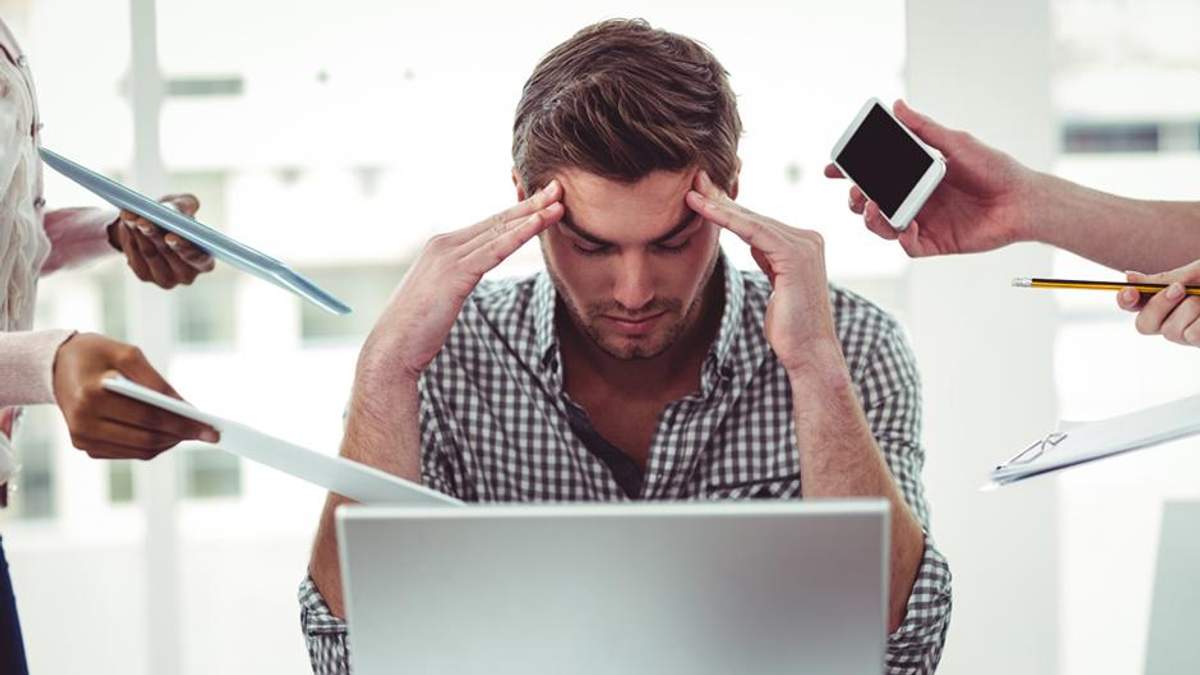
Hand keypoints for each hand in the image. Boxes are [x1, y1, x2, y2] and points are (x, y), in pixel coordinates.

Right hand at [52, 333, 218, 459]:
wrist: (55, 365)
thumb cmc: (96, 354)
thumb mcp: (127, 353)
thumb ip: (156, 381)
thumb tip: (185, 408)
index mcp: (92, 396)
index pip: (148, 418)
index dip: (183, 424)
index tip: (211, 429)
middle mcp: (83, 422)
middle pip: (145, 439)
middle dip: (181, 436)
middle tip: (209, 433)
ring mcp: (82, 438)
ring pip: (139, 450)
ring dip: (169, 442)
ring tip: (192, 431)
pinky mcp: (85, 445)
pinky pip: (127, 451)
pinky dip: (151, 444)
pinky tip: (169, 433)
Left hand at [108, 193, 214, 288]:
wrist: (152, 226)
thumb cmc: (175, 218)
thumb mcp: (183, 206)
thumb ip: (186, 204)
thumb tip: (177, 210)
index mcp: (204, 261)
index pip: (199, 259)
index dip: (185, 248)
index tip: (170, 236)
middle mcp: (187, 275)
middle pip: (170, 254)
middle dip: (155, 236)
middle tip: (143, 221)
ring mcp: (165, 278)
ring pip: (150, 253)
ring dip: (139, 233)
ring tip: (132, 216)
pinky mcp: (144, 276)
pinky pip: (135, 256)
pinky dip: (130, 238)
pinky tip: (127, 224)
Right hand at [360, 180, 563, 379]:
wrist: (392, 347)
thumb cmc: (417, 328)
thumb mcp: (441, 295)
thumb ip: (457, 279)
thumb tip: (468, 278)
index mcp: (441, 247)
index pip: (488, 226)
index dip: (517, 212)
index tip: (542, 200)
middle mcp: (444, 244)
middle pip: (496, 221)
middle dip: (529, 204)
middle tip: (557, 188)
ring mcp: (448, 257)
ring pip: (499, 232)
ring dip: (532, 216)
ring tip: (558, 202)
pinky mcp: (455, 274)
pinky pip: (494, 251)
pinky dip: (519, 235)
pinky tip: (538, 224)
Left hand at [686, 171, 841, 373]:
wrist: (809, 352)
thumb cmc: (789, 326)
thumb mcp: (777, 283)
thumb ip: (769, 258)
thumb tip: (756, 242)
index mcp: (803, 244)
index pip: (758, 222)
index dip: (729, 208)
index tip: (703, 195)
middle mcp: (807, 239)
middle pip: (754, 216)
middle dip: (722, 198)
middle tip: (694, 180)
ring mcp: (804, 244)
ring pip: (751, 220)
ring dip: (719, 205)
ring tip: (692, 192)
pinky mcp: (795, 255)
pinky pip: (753, 232)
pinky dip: (727, 219)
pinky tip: (706, 210)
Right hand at [824, 99, 1035, 257]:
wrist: (1021, 199)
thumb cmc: (994, 168)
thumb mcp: (956, 143)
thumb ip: (924, 129)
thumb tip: (897, 106)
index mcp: (914, 175)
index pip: (874, 174)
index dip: (850, 173)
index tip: (833, 168)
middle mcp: (914, 199)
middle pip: (871, 202)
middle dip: (855, 198)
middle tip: (856, 192)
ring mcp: (922, 222)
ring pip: (882, 226)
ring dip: (871, 218)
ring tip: (872, 207)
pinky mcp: (934, 243)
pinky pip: (907, 245)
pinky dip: (900, 235)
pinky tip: (905, 225)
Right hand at [1118, 262, 1199, 346]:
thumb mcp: (1194, 274)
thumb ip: (1163, 280)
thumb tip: (1127, 277)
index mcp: (1166, 301)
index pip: (1133, 305)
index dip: (1125, 300)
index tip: (1130, 292)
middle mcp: (1173, 321)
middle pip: (1144, 325)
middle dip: (1158, 305)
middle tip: (1180, 288)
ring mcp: (1187, 336)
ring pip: (1170, 332)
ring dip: (1192, 309)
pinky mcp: (1199, 343)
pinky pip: (1192, 336)